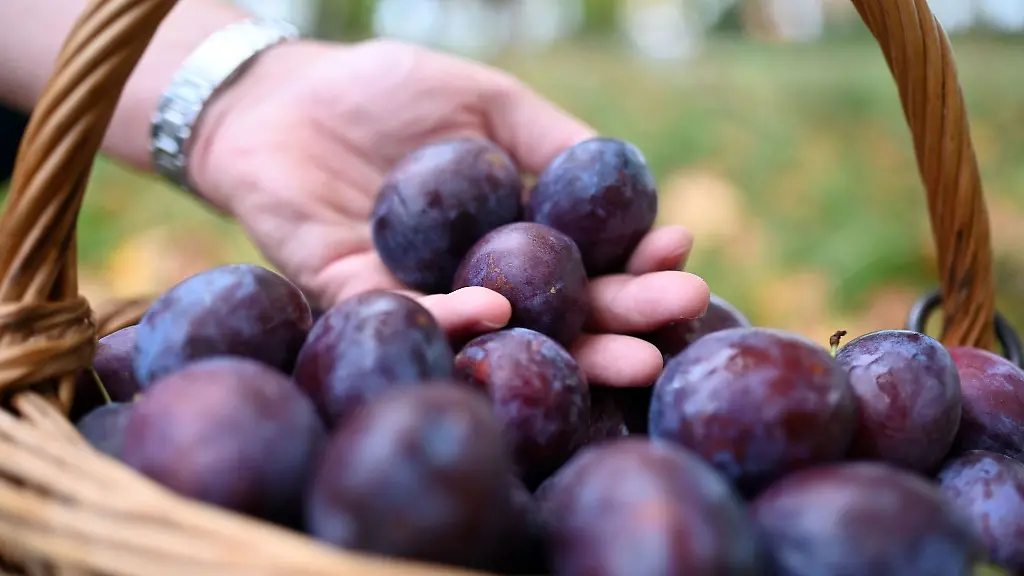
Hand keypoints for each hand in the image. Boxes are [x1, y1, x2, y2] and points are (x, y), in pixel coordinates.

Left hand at [188, 38, 709, 387]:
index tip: (682, 256)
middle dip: (623, 319)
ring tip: (632, 356)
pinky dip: (454, 316)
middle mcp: (473, 274)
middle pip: (559, 309)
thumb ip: (553, 142)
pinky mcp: (355, 296)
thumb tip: (629, 184)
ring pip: (499, 332)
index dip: (636, 262)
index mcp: (509, 231)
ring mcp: (420, 292)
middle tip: (676, 325)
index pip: (586, 258)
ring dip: (567, 346)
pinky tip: (501, 312)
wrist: (278, 97)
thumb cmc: (385, 92)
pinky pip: (411, 316)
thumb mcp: (487, 101)